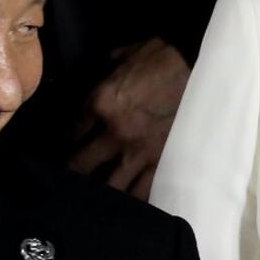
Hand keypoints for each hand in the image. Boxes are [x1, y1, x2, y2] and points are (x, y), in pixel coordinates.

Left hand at [68, 38, 189, 199]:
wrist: (198, 61)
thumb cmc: (159, 54)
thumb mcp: (119, 56)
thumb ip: (99, 73)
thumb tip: (87, 81)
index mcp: (100, 103)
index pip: (70, 133)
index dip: (62, 142)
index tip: (61, 149)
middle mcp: (115, 132)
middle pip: (80, 165)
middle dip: (71, 173)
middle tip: (67, 180)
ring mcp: (140, 150)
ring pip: (109, 186)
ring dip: (98, 193)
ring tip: (94, 199)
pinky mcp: (163, 160)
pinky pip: (143, 190)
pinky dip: (132, 200)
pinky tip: (125, 206)